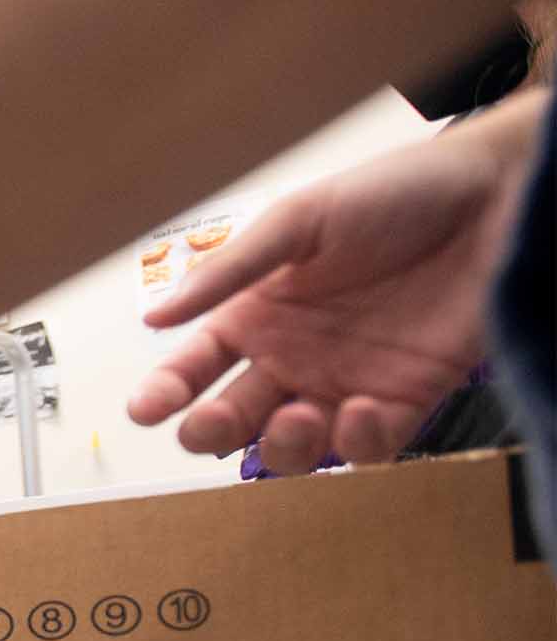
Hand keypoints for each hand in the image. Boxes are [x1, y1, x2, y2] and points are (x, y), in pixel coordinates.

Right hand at [127, 93, 539, 473]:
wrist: (496, 197)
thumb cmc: (396, 193)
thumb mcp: (300, 220)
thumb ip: (229, 270)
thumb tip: (154, 315)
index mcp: (258, 314)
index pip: (195, 366)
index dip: (165, 392)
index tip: (145, 409)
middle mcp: (294, 356)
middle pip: (232, 417)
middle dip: (211, 431)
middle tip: (211, 424)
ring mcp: (347, 382)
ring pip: (293, 446)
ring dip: (283, 446)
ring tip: (298, 416)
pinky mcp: (406, 398)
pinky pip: (368, 445)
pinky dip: (355, 442)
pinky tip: (358, 412)